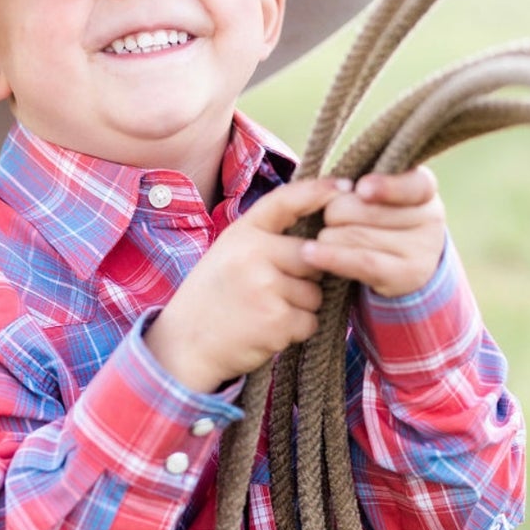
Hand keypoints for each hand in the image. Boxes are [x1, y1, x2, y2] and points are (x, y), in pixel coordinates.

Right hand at [144, 176, 347, 392]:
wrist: (184, 344)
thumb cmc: (213, 298)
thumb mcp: (229, 254)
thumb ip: (266, 240)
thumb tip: (321, 237)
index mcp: (242, 233)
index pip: (286, 201)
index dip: (319, 190)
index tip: (345, 185)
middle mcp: (254, 254)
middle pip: (314, 258)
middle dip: (306, 277)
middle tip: (271, 292)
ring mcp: (266, 287)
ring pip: (315, 294)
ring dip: (300, 307)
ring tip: (263, 312)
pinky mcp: (276, 320)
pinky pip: (310, 322)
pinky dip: (295, 331)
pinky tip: (266, 330)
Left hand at [301, 165, 445, 298]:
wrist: (404, 263)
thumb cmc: (380, 218)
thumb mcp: (378, 195)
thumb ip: (362, 185)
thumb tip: (333, 189)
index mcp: (424, 187)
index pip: (411, 183)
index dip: (386, 186)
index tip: (362, 189)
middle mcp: (431, 217)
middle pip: (369, 209)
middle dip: (337, 210)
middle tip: (329, 216)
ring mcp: (423, 249)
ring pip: (359, 235)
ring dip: (330, 234)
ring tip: (324, 235)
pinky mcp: (408, 275)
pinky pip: (362, 263)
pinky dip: (331, 256)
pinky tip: (310, 253)